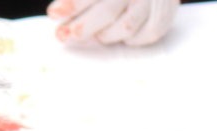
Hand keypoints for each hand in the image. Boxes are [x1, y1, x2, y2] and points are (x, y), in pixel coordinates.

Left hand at [47, 0, 179, 45]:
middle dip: (83, 26)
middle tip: (66, 35)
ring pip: (125, 28)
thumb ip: (84, 0)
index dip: (72, 5)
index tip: (54, 14)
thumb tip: (60, 12)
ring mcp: (151, 4)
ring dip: (106, 35)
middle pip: (107, 11)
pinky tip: (121, 36)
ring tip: (97, 36)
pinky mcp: (163, 19)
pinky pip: (145, 36)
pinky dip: (130, 40)